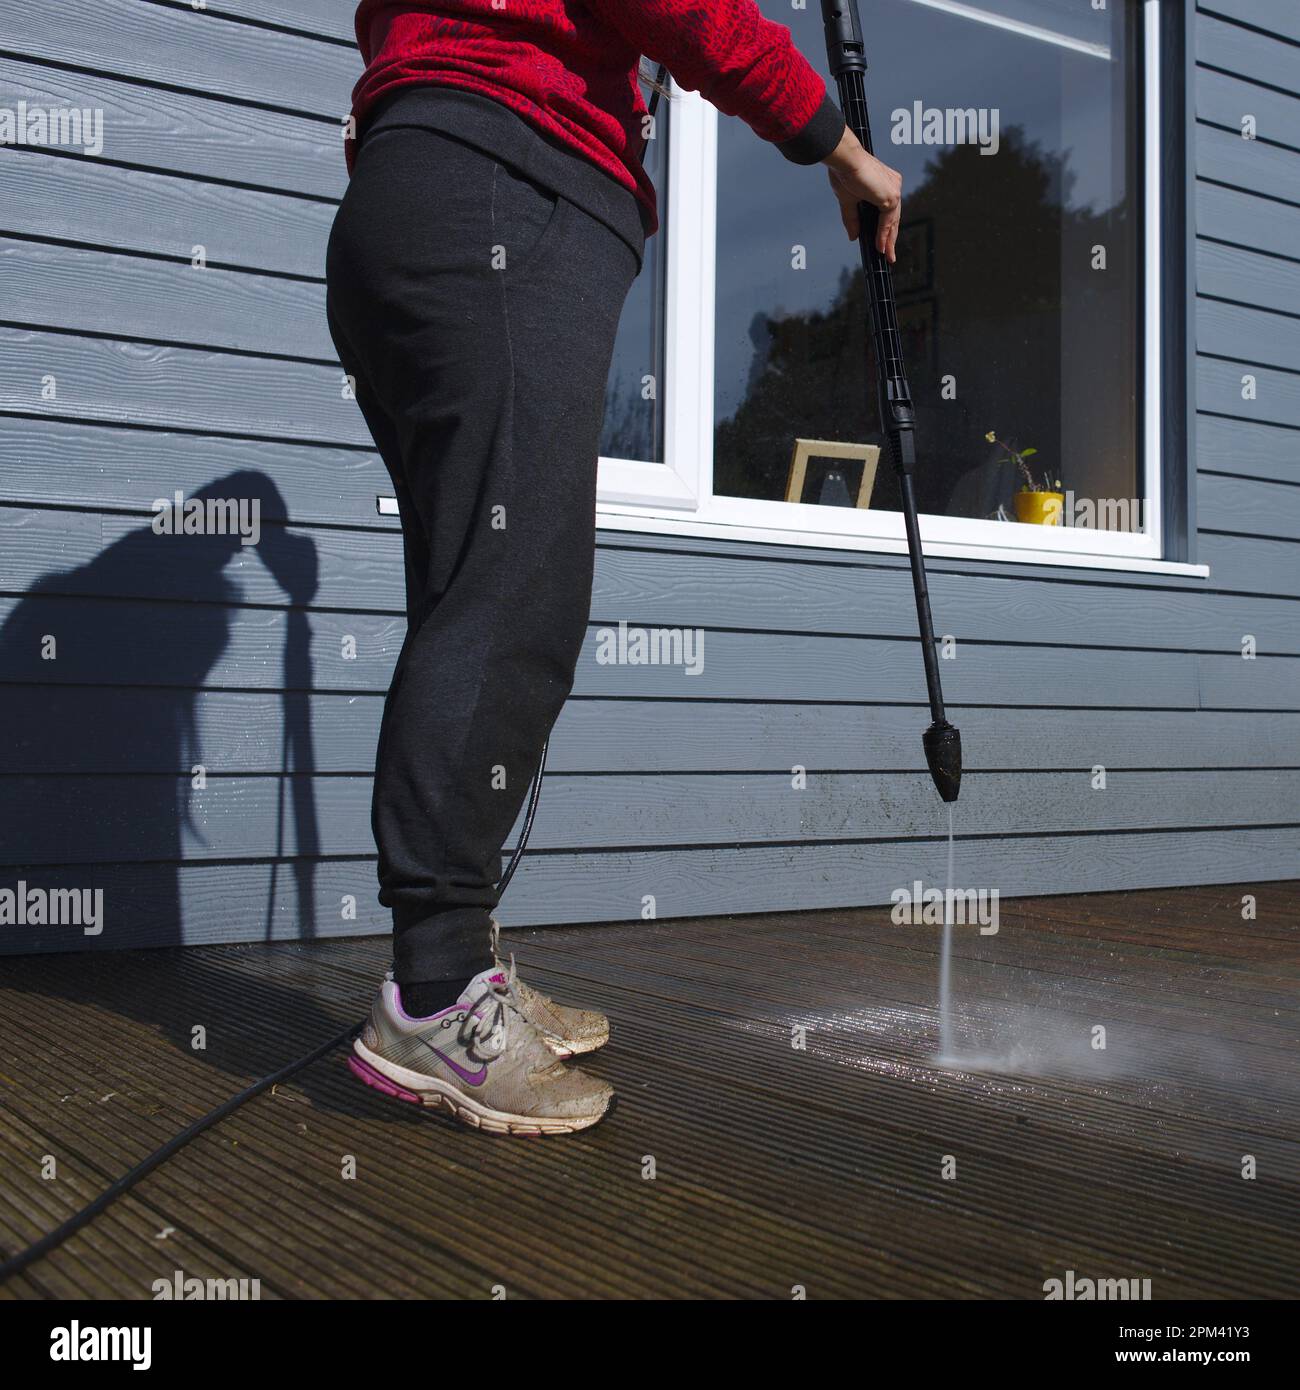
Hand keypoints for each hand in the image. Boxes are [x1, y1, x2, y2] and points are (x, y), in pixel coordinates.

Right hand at [822, 126, 901, 261]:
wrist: (846, 160)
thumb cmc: (845, 171)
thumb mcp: (848, 201)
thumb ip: (853, 219)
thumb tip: (854, 236)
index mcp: (885, 183)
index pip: (888, 211)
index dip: (886, 228)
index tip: (883, 243)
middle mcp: (893, 185)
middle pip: (893, 217)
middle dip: (891, 238)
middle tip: (889, 255)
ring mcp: (894, 190)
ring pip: (893, 221)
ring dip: (888, 240)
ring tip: (886, 255)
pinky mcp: (890, 196)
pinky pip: (888, 221)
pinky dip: (884, 235)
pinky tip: (881, 246)